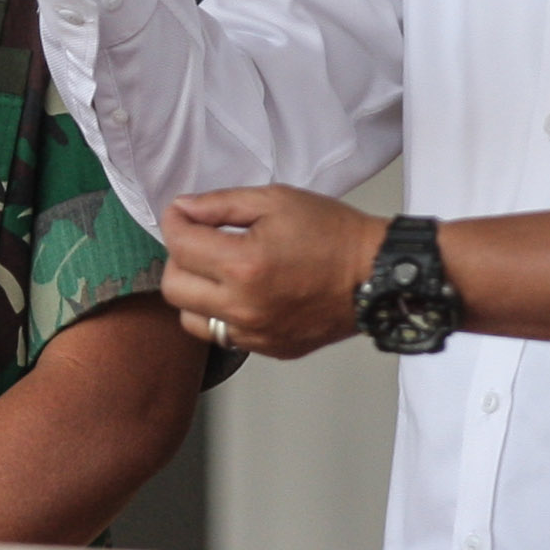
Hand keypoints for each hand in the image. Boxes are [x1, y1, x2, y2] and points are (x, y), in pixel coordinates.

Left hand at [159, 187, 386, 358]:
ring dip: (195, 292)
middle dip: (179, 258)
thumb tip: (183, 209)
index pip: (179, 244)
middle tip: (201, 241)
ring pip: (190, 318)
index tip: (183, 213)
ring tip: (220, 272)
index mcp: (243, 265)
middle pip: (174, 287)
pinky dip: (222, 314)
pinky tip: (244, 293)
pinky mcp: (267, 349)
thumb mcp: (276, 200)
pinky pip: (223, 335)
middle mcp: (242, 307)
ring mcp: (254, 334)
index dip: (175, 221)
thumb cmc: (333, 233)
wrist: (375, 274)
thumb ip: (220, 204)